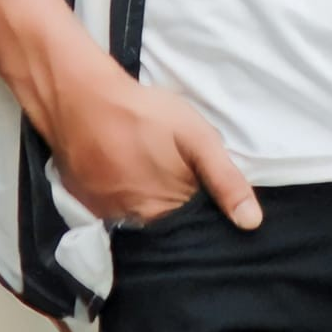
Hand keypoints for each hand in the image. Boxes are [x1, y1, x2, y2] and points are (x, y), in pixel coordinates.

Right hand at [0, 0, 262, 232]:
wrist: (80, 97)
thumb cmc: (143, 114)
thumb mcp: (195, 137)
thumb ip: (224, 179)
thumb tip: (252, 223)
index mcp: (165, 212)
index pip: (192, 233)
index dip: (203, 219)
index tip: (207, 203)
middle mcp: (135, 224)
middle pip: (164, 230)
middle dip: (176, 216)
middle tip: (178, 184)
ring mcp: (106, 216)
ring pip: (137, 223)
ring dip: (148, 209)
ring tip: (152, 181)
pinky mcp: (85, 205)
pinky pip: (111, 214)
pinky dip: (122, 203)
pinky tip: (127, 179)